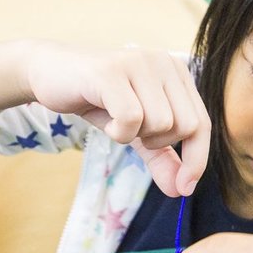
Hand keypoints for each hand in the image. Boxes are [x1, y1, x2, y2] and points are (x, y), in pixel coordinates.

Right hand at [27, 42, 210, 196]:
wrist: (50, 76)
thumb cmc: (98, 100)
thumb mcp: (136, 132)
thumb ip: (162, 158)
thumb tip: (182, 190)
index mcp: (177, 72)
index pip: (202, 123)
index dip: (196, 159)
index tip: (183, 187)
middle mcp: (163, 62)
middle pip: (186, 126)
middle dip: (158, 143)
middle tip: (131, 131)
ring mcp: (138, 63)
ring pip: (160, 123)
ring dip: (134, 136)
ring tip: (115, 120)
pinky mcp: (111, 72)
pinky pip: (132, 119)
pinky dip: (118, 132)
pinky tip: (105, 120)